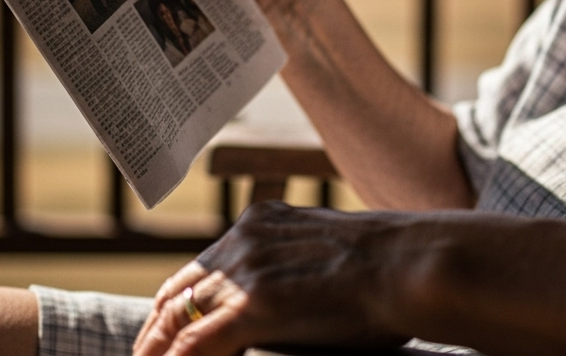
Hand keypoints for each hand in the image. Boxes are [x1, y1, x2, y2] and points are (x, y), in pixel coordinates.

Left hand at [132, 202, 413, 355]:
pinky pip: (193, 345)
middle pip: (179, 291)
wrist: (410, 264)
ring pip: (176, 319)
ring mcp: (245, 271)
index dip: (177, 301)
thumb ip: (300, 267)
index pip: (201, 267)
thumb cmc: (392, 268)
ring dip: (155, 350)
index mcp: (261, 223)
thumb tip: (299, 294)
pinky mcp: (251, 306)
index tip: (165, 328)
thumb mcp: (333, 252)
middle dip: (155, 330)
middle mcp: (244, 240)